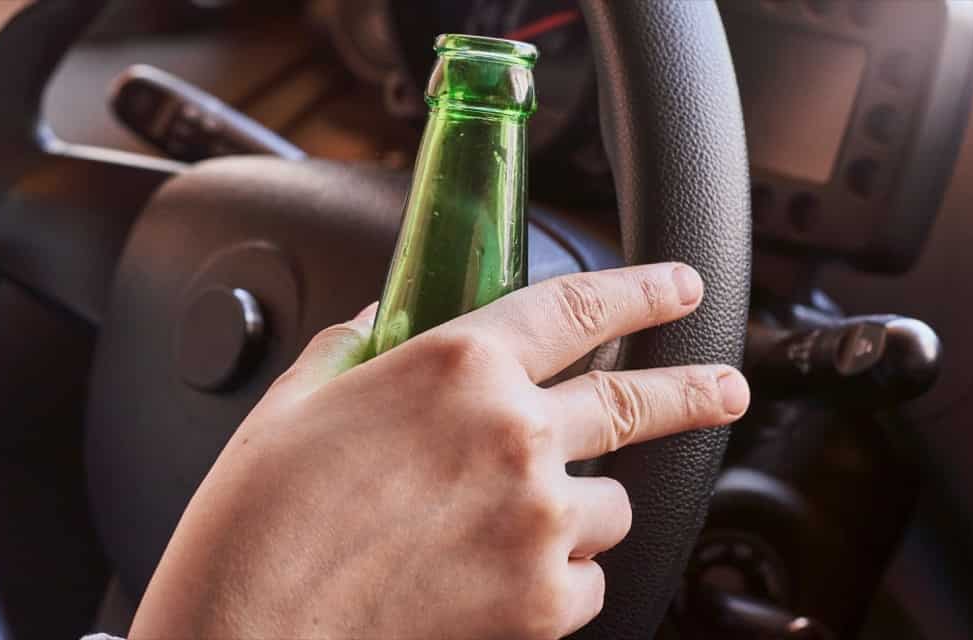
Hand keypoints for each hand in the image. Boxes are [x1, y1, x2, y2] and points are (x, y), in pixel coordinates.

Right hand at [130, 263, 749, 638]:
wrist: (249, 632)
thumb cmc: (257, 524)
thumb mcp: (293, 405)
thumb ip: (353, 348)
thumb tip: (383, 322)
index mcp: (455, 365)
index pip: (581, 307)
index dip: (644, 292)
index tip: (680, 289)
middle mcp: (515, 434)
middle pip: (637, 401)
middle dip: (694, 389)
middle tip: (724, 386)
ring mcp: (538, 522)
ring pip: (609, 504)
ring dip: (576, 507)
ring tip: (506, 528)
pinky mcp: (544, 602)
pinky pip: (587, 579)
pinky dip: (556, 578)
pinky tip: (493, 580)